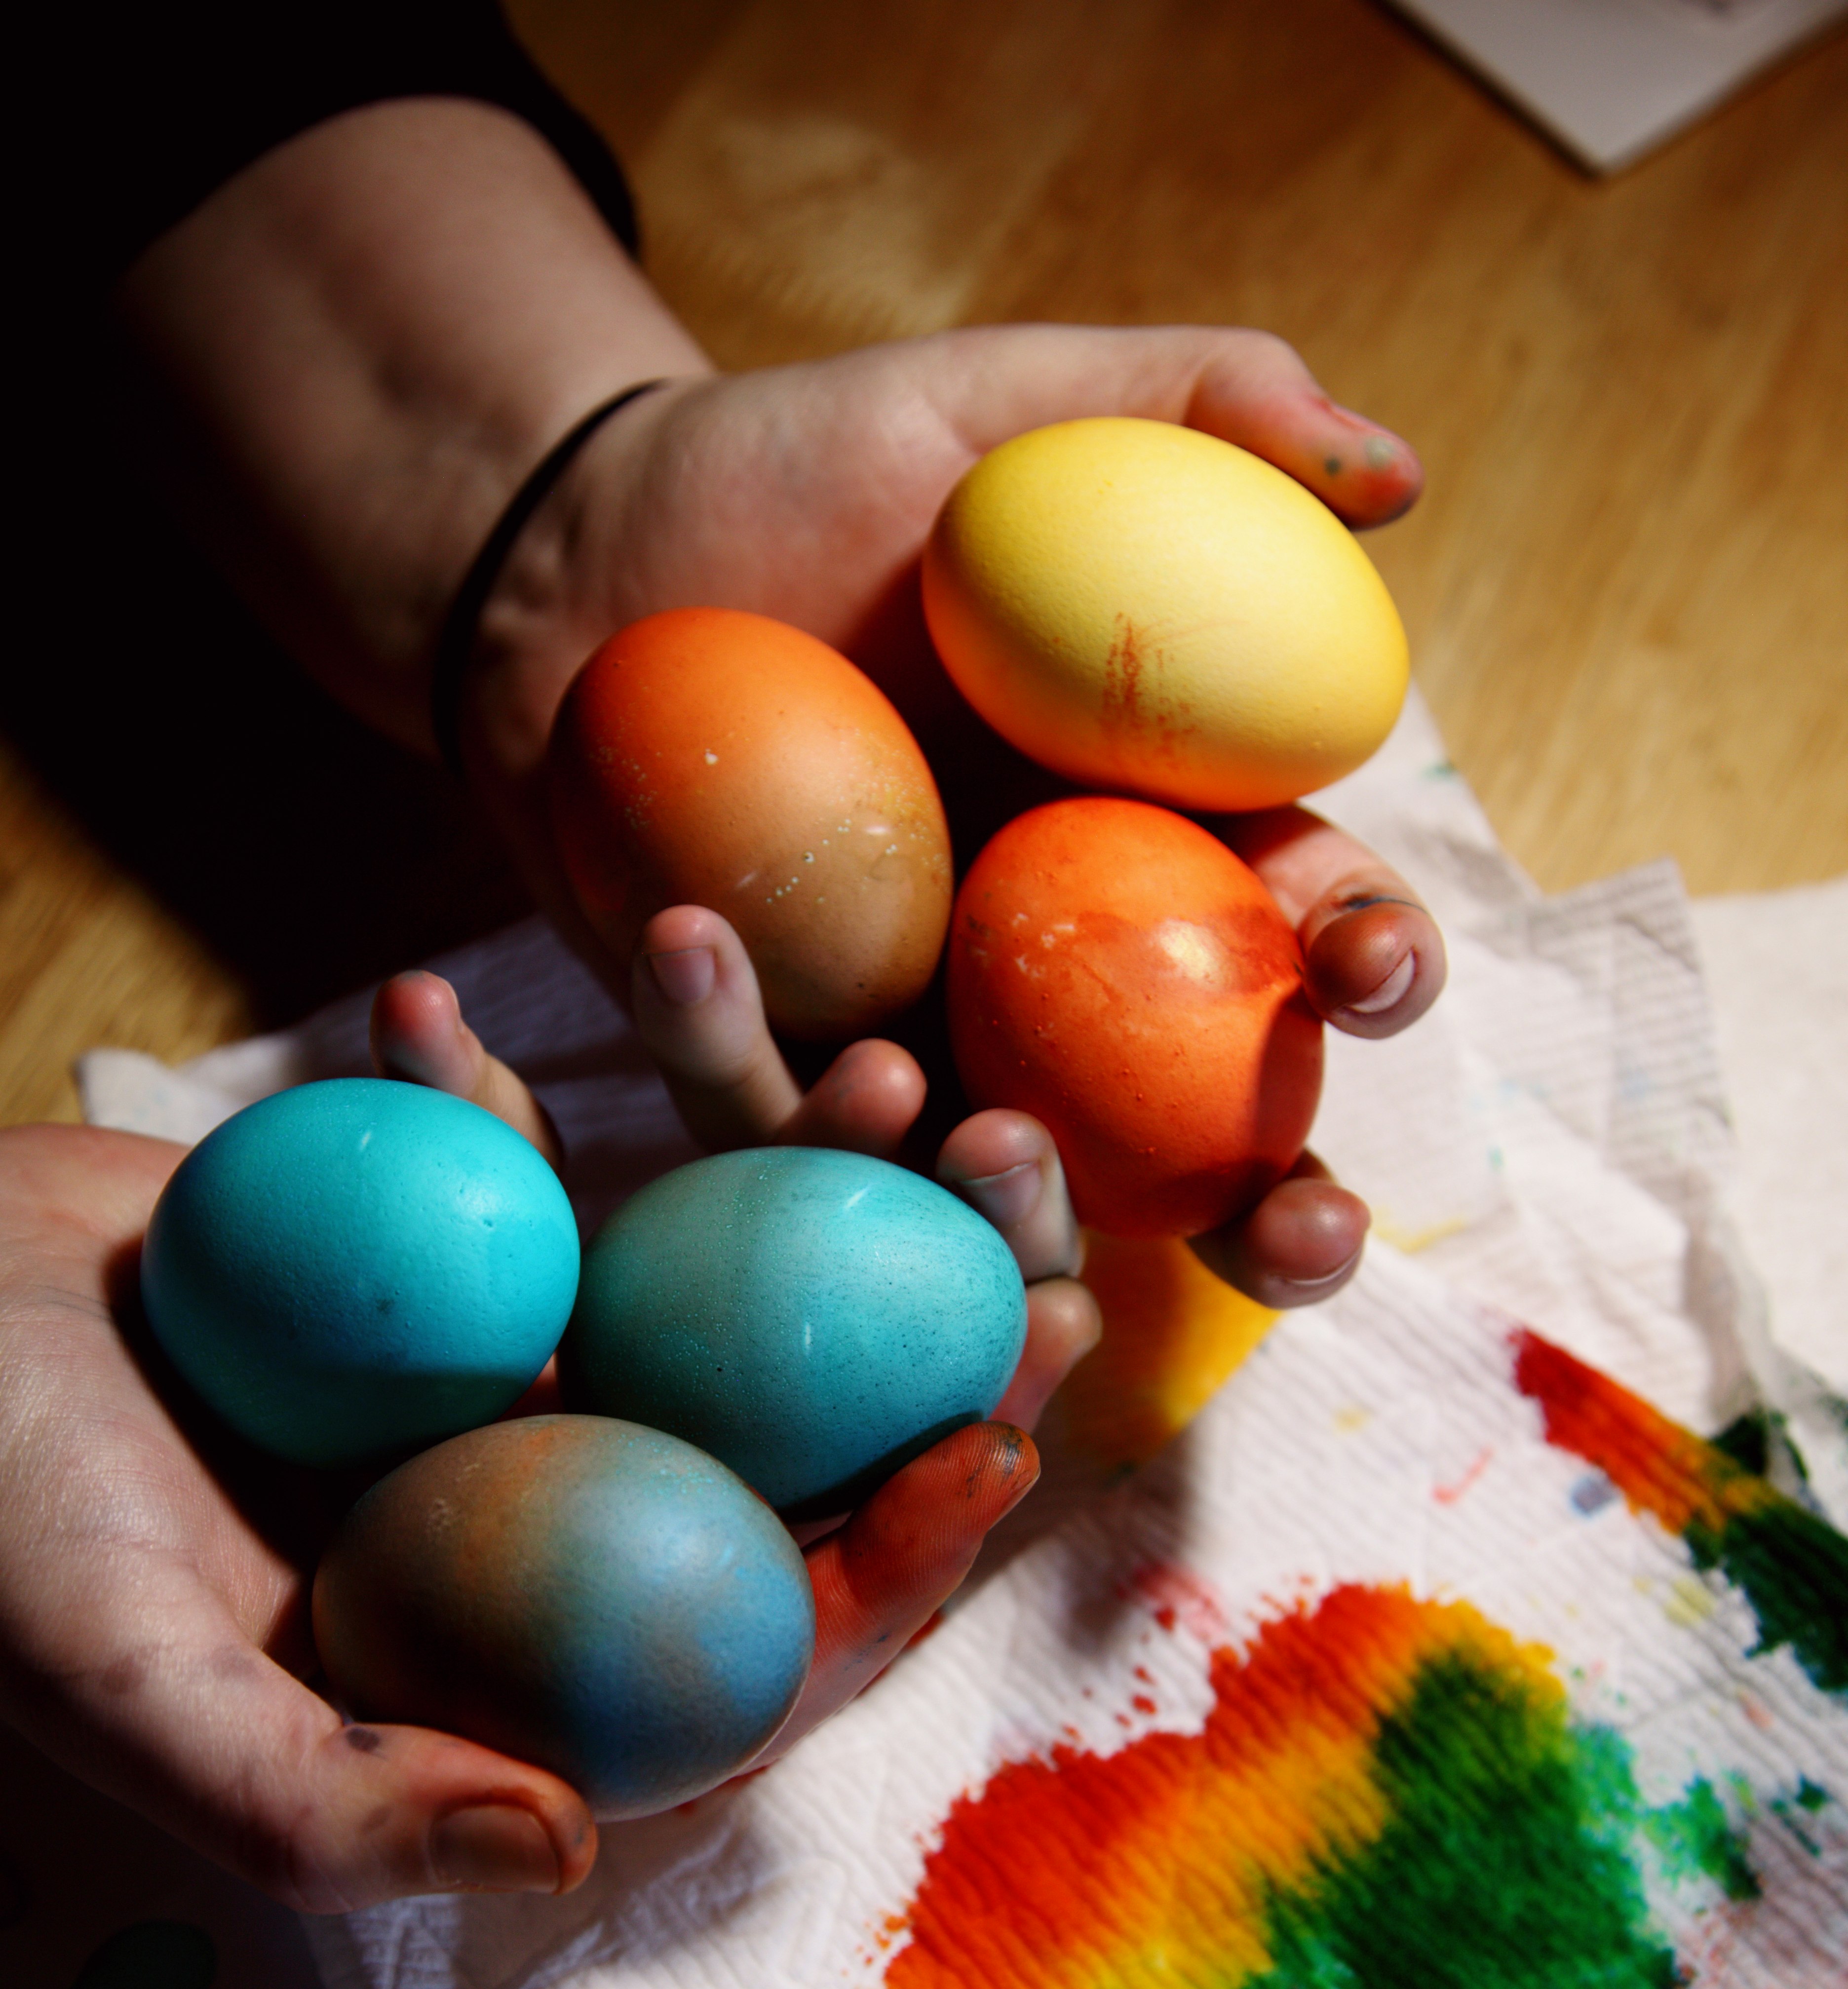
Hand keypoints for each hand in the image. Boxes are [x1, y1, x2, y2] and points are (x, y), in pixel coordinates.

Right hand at [0, 1117, 1043, 1913]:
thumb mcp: (130, 1689)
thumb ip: (330, 1805)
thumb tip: (567, 1847)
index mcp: (507, 1677)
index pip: (740, 1651)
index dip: (881, 1569)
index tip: (981, 1452)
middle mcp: (539, 1538)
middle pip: (776, 1465)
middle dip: (917, 1368)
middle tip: (1044, 1260)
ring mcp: (509, 1391)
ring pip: (706, 1298)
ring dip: (805, 1186)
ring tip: (895, 1073)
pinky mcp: (461, 1263)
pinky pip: (572, 1174)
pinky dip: (612, 1084)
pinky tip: (693, 980)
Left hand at [457, 326, 1443, 1308]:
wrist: (583, 544)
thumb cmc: (814, 471)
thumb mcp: (1005, 413)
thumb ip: (1203, 411)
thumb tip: (1400, 475)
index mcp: (1158, 845)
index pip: (1306, 928)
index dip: (1371, 963)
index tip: (1369, 972)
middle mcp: (1054, 984)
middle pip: (1205, 1139)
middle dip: (1279, 1213)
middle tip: (1309, 1242)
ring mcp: (912, 1046)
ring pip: (996, 1192)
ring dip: (1022, 1206)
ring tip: (994, 1138)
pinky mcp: (757, 1072)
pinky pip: (768, 1122)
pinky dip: (756, 1073)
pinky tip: (717, 965)